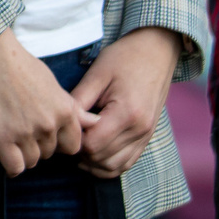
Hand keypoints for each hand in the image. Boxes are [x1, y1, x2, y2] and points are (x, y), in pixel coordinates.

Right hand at [0, 30, 92, 176]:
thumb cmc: (18, 63)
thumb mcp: (51, 82)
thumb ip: (72, 107)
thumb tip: (95, 122)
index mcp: (64, 110)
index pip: (72, 145)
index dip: (59, 142)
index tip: (46, 135)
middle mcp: (48, 124)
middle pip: (50, 154)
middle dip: (39, 145)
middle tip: (23, 129)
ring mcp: (25, 132)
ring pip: (32, 161)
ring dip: (22, 153)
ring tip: (12, 137)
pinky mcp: (2, 138)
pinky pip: (14, 167)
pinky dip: (10, 165)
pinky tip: (5, 153)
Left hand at [70, 28, 180, 178]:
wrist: (156, 51)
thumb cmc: (125, 58)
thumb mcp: (97, 74)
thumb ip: (79, 101)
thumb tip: (62, 121)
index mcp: (127, 113)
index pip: (92, 145)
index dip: (73, 140)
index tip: (64, 126)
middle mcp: (139, 130)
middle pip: (101, 158)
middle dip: (80, 152)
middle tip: (67, 135)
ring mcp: (146, 136)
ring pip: (114, 167)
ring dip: (92, 162)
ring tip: (78, 144)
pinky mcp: (147, 137)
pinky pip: (126, 163)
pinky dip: (108, 164)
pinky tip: (93, 153)